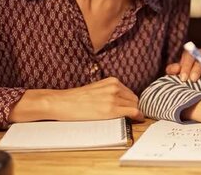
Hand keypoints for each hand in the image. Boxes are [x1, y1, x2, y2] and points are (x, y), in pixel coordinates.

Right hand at [9, 77, 143, 122]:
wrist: (62, 103)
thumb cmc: (77, 99)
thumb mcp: (98, 89)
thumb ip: (110, 91)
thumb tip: (122, 100)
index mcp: (112, 81)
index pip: (130, 93)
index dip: (132, 102)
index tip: (133, 108)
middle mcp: (115, 87)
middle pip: (134, 99)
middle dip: (134, 107)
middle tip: (132, 115)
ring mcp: (114, 98)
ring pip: (135, 105)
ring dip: (135, 112)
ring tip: (132, 118)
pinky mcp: (111, 109)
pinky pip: (133, 112)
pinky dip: (138, 116)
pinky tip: (138, 119)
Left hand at [165, 47, 200, 80]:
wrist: (194, 77)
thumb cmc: (186, 74)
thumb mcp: (178, 72)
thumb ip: (173, 70)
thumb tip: (176, 69)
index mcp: (190, 55)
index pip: (188, 57)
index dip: (185, 67)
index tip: (183, 78)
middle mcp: (200, 53)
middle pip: (200, 57)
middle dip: (196, 68)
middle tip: (193, 79)